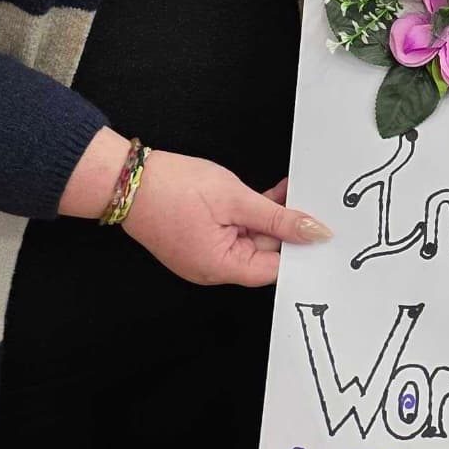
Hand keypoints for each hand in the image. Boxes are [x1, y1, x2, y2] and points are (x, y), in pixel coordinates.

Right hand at [122, 152, 331, 288]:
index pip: (274, 269)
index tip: (322, 231)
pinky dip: (251, 214)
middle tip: (311, 201)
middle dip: (286, 227)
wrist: (125, 178)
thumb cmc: (173, 189)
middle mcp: (212, 268)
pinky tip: (271, 193)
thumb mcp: (235, 199)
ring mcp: (205, 254)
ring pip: (251, 238)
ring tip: (292, 189)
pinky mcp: (200, 238)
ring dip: (271, 216)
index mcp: (221, 268)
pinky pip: (234, 231)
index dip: (299, 250)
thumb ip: (277, 217)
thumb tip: (312, 232)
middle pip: (263, 253)